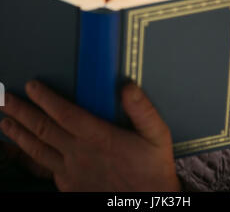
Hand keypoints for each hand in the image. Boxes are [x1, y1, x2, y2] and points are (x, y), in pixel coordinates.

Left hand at [0, 81, 180, 191]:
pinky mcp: (69, 187)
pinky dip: (31, 157)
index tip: (31, 86)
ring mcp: (71, 172)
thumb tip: (127, 87)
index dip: (45, 98)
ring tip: (4, 123)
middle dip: (22, 112)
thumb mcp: (157, 136)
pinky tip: (25, 151)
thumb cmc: (152, 168)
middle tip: (4, 99)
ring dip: (19, 134)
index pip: (65, 113)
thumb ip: (143, 110)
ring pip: (38, 150)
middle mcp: (78, 153)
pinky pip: (45, 168)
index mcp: (98, 137)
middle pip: (44, 129)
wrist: (148, 204)